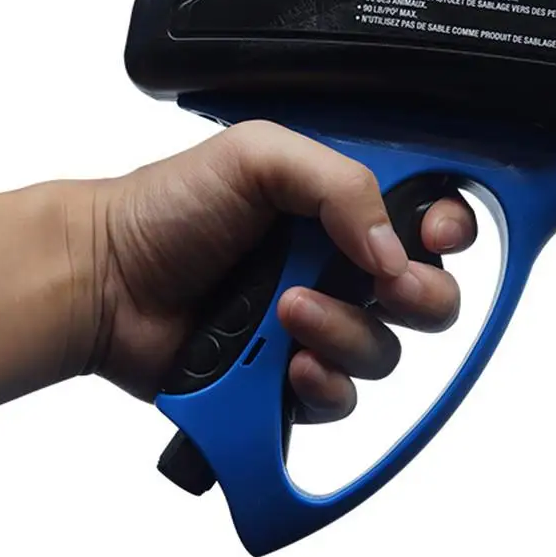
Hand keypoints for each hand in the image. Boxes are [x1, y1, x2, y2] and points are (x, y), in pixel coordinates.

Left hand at [92, 121, 476, 420]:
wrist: (105, 279)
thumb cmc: (168, 207)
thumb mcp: (259, 157)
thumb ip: (341, 183)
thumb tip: (396, 251)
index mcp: (342, 207)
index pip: (429, 218)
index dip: (450, 229)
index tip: (436, 235)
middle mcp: (340, 267)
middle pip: (428, 295)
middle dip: (418, 296)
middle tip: (380, 284)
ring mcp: (319, 325)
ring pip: (386, 352)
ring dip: (346, 334)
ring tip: (287, 313)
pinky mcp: (290, 377)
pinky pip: (342, 399)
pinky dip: (323, 386)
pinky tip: (288, 366)